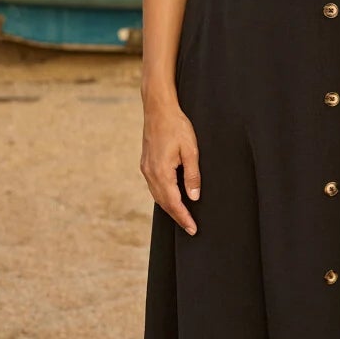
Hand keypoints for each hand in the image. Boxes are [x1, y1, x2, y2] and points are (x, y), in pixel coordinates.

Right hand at [140, 96, 200, 235]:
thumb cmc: (177, 126)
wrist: (158, 109)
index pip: (173, 202)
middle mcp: (150, 173)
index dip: (183, 217)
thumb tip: (193, 197)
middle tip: (190, 228)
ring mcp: (146, 168)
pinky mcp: (146, 163)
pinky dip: (163, 196)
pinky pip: (154, 186)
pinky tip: (171, 198)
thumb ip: (192, 175)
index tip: (192, 229)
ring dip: (169, 207)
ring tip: (182, 217)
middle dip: (177, 216)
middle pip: (163, 202)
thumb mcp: (191, 150)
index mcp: (162, 172)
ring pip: (157, 195)